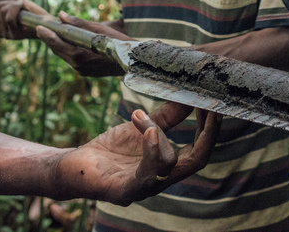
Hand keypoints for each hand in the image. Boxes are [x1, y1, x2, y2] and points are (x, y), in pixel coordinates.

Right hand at [0, 0, 47, 39]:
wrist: (46, 23)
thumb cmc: (32, 13)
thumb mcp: (16, 2)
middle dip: (11, 0)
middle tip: (23, 3)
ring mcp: (4, 34)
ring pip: (3, 10)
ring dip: (16, 4)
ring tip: (24, 7)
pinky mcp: (13, 35)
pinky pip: (9, 18)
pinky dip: (17, 8)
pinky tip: (25, 8)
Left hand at [36, 11, 131, 77]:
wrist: (133, 61)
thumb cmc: (118, 42)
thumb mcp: (99, 29)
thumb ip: (78, 23)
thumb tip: (61, 15)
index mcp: (80, 56)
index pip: (58, 44)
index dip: (47, 35)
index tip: (39, 27)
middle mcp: (78, 65)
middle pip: (59, 50)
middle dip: (50, 39)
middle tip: (41, 28)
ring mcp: (82, 70)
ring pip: (64, 55)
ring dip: (58, 44)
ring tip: (51, 33)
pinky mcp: (86, 71)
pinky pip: (71, 59)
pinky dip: (66, 49)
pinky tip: (66, 41)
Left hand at [55, 102, 219, 204]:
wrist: (74, 165)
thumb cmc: (110, 149)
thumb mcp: (142, 127)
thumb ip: (166, 116)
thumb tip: (190, 96)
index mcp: (167, 165)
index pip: (200, 150)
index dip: (211, 128)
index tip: (214, 102)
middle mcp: (161, 180)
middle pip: (196, 161)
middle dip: (207, 132)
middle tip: (209, 105)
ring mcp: (144, 188)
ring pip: (170, 164)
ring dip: (159, 132)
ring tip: (141, 115)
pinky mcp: (123, 192)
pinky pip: (146, 175)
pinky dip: (151, 150)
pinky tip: (148, 131)